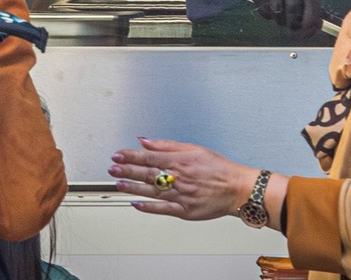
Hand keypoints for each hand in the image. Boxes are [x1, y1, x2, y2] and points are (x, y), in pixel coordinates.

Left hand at [109, 138, 261, 220]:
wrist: (238, 188)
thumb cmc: (217, 167)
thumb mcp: (192, 148)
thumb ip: (166, 145)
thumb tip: (145, 140)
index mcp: (179, 161)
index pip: (149, 156)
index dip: (130, 156)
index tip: (117, 155)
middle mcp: (178, 177)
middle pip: (148, 173)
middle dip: (127, 170)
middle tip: (112, 168)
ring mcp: (182, 195)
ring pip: (152, 191)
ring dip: (133, 188)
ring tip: (118, 184)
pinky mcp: (186, 210)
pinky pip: (164, 209)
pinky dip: (149, 207)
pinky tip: (136, 205)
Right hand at [244, 0, 322, 37]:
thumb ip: (310, 1)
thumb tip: (316, 25)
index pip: (312, 11)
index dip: (311, 26)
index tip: (309, 32)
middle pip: (293, 15)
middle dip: (294, 26)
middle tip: (293, 29)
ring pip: (278, 16)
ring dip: (280, 20)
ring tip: (281, 13)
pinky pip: (265, 12)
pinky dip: (268, 14)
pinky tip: (270, 5)